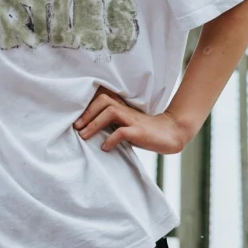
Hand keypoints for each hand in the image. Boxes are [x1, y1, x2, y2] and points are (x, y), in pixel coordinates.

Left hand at [73, 86, 192, 156]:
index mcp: (123, 109)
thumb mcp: (127, 125)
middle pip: (103, 101)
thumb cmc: (146, 132)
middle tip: (76, 127)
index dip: (87, 107)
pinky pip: (122, 132)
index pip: (102, 99)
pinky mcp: (140, 132)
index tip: (76, 120)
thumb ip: (112, 125)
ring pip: (110, 112)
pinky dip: (110, 139)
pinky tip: (105, 148)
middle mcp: (126, 112)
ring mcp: (134, 121)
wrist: (172, 134)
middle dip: (87, 113)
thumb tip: (90, 132)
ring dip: (94, 124)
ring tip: (84, 136)